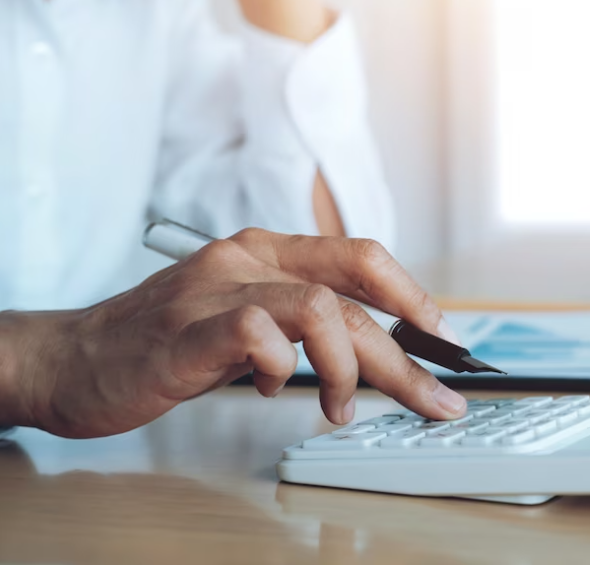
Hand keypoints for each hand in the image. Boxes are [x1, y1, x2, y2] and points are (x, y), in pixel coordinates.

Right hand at [0, 229, 465, 437]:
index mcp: (267, 251)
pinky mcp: (185, 329)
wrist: (75, 357)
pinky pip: (258, 335)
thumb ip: (302, 323)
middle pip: (354, 294)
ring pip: (321, 309)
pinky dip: (281, 369)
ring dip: (349, 369)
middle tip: (432, 399)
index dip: (412, 296)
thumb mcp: (249, 319)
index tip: (444, 337)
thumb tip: (375, 350)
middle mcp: (247, 258)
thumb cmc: (167, 341)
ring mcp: (215, 289)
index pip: (361, 256)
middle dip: (405, 356)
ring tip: (341, 407)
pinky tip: (267, 390)